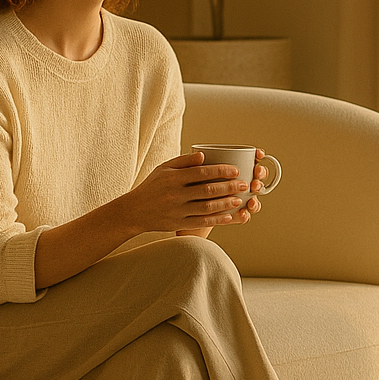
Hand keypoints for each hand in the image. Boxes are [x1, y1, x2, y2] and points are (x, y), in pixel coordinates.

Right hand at [119, 152, 253, 233]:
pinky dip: (217, 220)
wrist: (134, 211)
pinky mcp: (178, 224)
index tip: (235, 170)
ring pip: (207, 207)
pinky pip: (201, 222)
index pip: (201, 172)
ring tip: (239, 199)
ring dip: (226, 204)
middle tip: (244, 184)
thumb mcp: (163, 169)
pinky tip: (229, 216)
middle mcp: (175, 194)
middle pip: (207, 190)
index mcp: (173, 178)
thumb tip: (204, 155)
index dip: (220, 171)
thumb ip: (183, 161)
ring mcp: (177, 211)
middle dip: (228, 187)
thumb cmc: (152, 186)